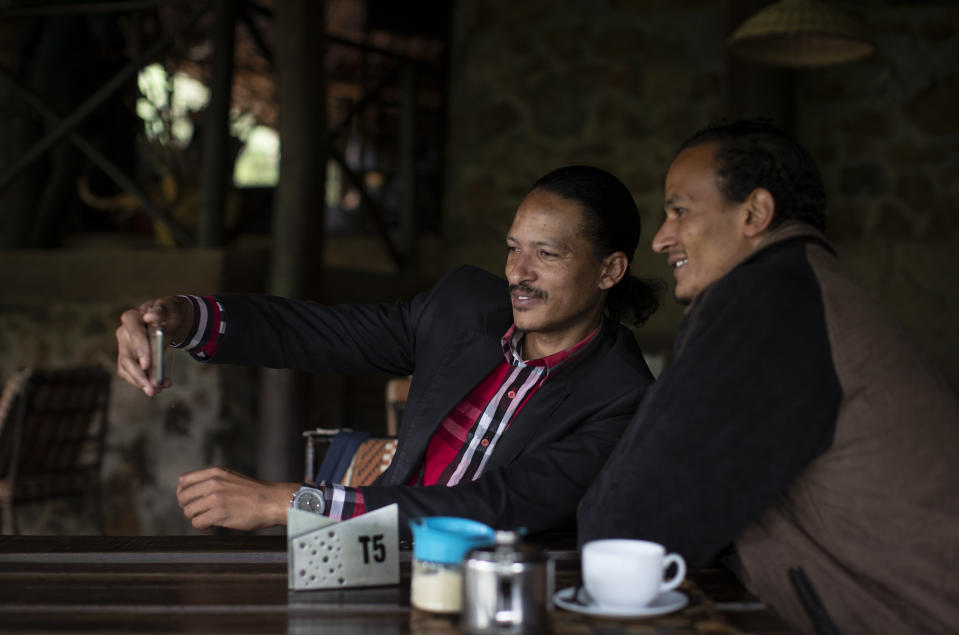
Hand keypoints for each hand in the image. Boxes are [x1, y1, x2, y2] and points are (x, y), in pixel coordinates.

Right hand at [115, 295, 191, 395]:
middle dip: (139, 375)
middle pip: (127, 357)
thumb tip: (149, 317)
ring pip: (126, 370)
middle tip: (153, 388)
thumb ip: (161, 313)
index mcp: (131, 318)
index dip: (140, 349)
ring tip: (159, 389)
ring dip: (142, 382)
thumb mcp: (170, 309)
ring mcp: (124, 348)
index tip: (146, 364)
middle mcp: (123, 334)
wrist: (168, 320)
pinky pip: (131, 375)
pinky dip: (144, 382)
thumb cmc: (168, 313)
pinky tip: (160, 385)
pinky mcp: (128, 359)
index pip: (134, 333)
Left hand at [176, 466, 297, 531]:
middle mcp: (213, 482)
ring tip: (208, 521)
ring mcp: (215, 497)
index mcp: (215, 472)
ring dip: (196, 519)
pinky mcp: (218, 513)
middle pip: (183, 497)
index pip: (183, 481)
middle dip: (188, 508)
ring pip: (189, 512)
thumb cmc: (255, 493)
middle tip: (198, 514)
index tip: (189, 501)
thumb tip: (196, 493)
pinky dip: (202, 528)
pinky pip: (197, 523)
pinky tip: (211, 527)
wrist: (272, 501)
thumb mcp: (231, 478)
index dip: (182, 493)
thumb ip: (214, 481)